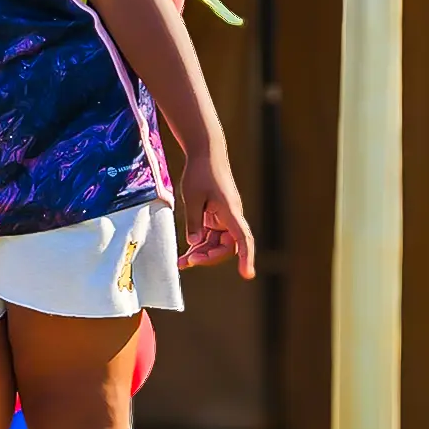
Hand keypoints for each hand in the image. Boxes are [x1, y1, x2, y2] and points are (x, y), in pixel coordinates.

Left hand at [175, 150, 254, 278]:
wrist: (205, 153)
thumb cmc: (200, 172)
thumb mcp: (192, 197)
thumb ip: (194, 221)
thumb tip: (195, 244)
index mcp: (231, 212)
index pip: (243, 239)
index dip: (247, 257)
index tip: (248, 275)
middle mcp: (231, 217)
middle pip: (227, 247)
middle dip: (209, 258)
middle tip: (187, 263)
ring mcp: (224, 217)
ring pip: (217, 244)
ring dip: (201, 254)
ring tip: (180, 264)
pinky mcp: (216, 216)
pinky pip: (210, 236)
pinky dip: (199, 245)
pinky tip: (186, 255)